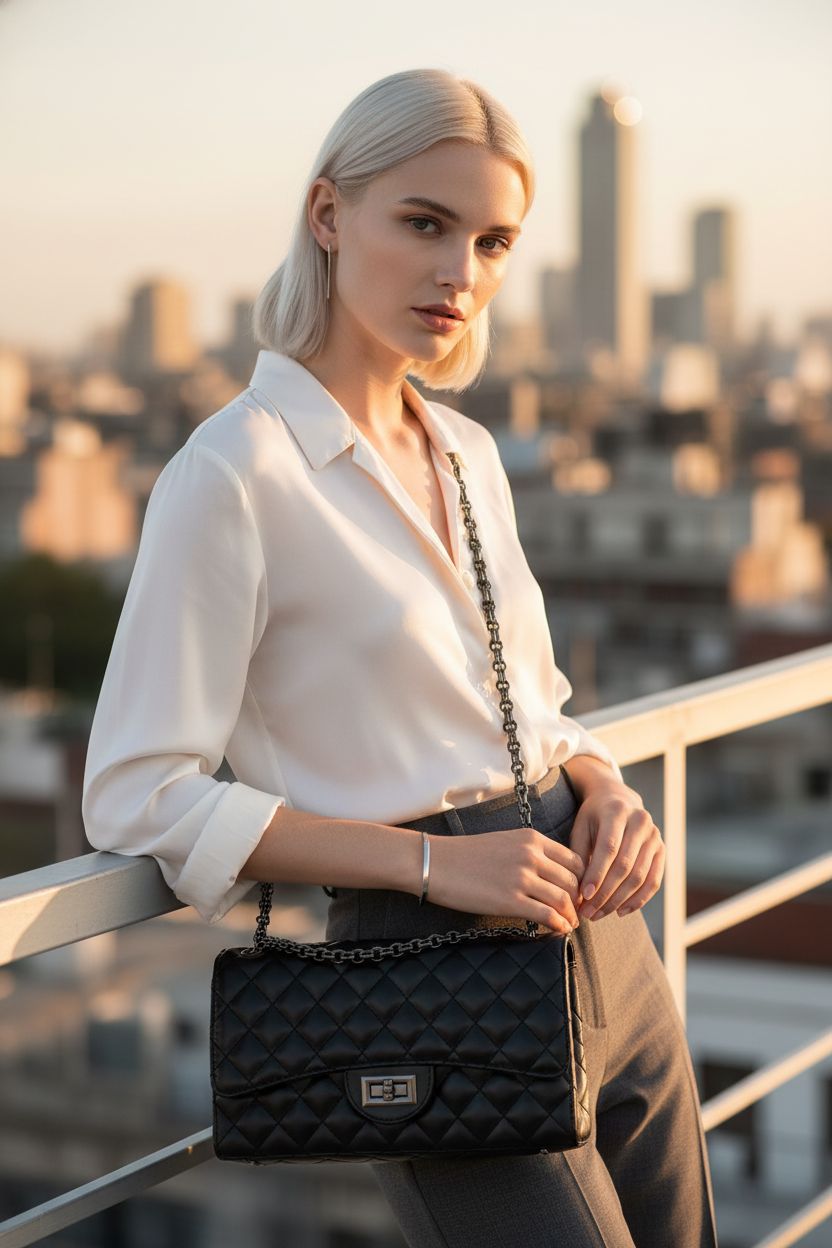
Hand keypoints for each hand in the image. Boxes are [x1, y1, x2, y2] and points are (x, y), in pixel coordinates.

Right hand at [424, 826, 585, 934]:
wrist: (436, 862)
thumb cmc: (465, 855)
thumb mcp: (505, 842)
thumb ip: (530, 853)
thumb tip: (549, 876)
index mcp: (532, 839)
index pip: (573, 860)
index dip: (581, 880)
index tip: (578, 893)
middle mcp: (531, 855)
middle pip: (572, 881)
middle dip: (578, 900)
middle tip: (577, 912)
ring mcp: (522, 878)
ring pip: (563, 900)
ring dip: (571, 915)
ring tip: (570, 923)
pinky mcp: (512, 901)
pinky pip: (548, 916)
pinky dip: (559, 925)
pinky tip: (559, 930)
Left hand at [568, 781, 664, 920]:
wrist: (618, 799)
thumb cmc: (593, 817)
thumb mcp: (581, 828)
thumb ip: (579, 856)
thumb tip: (579, 893)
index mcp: (617, 812)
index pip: (608, 848)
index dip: (596, 875)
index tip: (583, 897)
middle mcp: (640, 822)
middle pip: (625, 865)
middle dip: (605, 893)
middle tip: (588, 912)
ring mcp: (654, 836)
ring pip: (639, 877)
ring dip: (619, 901)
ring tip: (599, 914)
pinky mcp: (661, 850)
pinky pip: (653, 881)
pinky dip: (638, 900)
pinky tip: (621, 911)